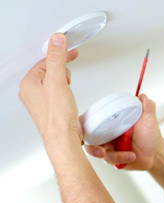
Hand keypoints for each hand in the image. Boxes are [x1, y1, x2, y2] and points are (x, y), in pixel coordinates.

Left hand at [19, 33, 81, 147]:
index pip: (44, 61)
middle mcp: (30, 92)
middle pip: (48, 70)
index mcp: (28, 83)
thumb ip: (57, 58)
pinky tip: (68, 99)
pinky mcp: (50, 109)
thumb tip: (56, 40)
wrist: (63, 138)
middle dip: (62, 71)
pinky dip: (64, 92)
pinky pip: (56, 93)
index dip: (59, 55)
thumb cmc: (57, 116)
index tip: (70, 51)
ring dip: (64, 82)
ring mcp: (39, 101)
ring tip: (68, 90)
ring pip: (53, 82)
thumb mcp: (58, 80)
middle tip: (67, 78)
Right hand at [84, 94, 161, 169]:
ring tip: (127, 154)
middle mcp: (106, 134)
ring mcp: (107, 147)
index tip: (83, 125)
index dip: (83, 123)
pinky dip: (121, 158)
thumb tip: (142, 95)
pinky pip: (108, 160)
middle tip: (100, 150)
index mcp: (110, 122)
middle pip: (88, 137)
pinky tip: (132, 156)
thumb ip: (147, 106)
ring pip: (97, 151)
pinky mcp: (111, 159)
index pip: (91, 120)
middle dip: (90, 144)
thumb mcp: (149, 119)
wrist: (155, 153)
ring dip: (109, 154)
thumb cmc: (150, 135)